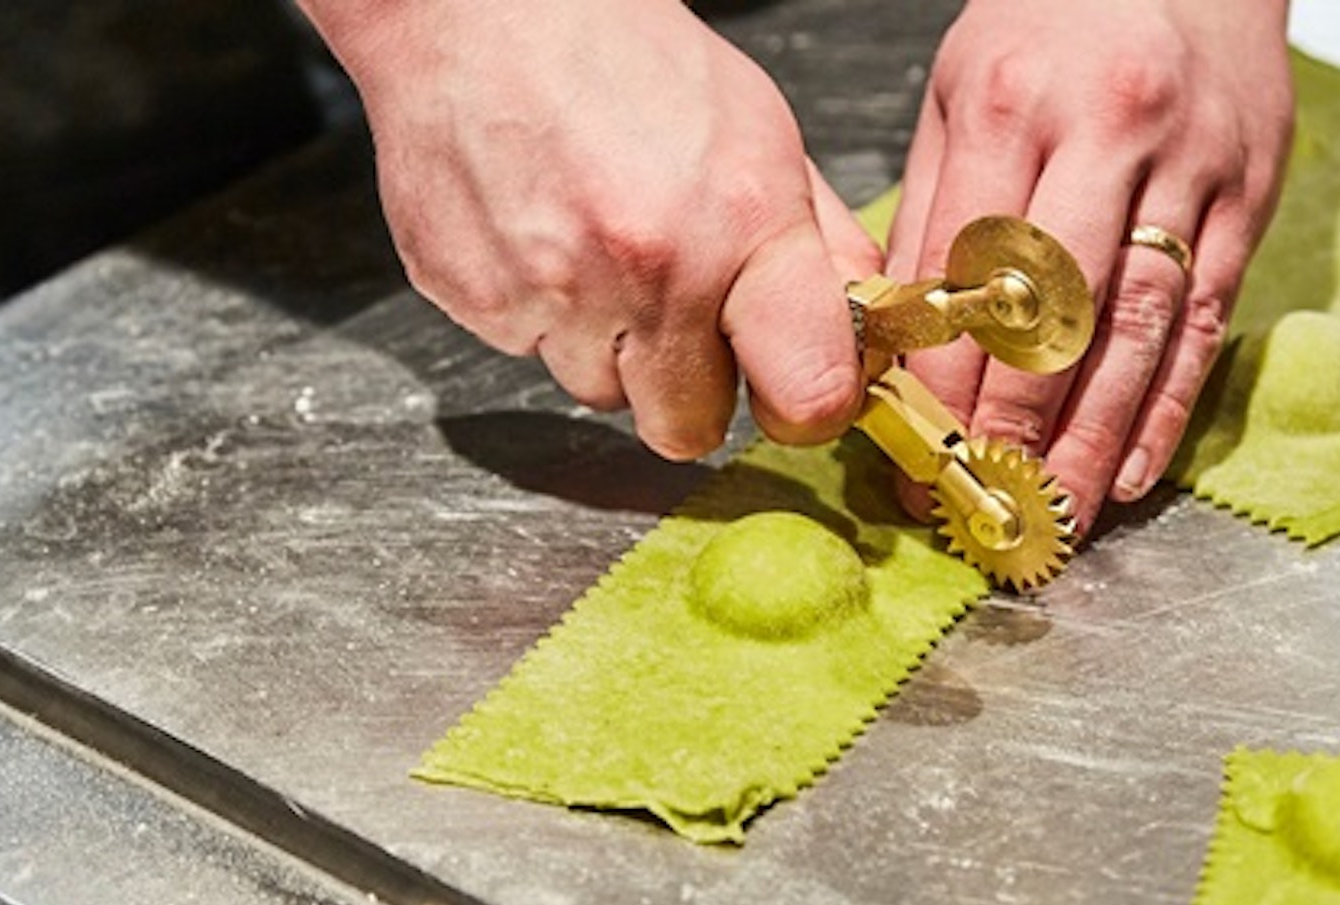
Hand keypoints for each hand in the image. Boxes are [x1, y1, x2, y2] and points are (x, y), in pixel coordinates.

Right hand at [298, 0, 881, 459]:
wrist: (480, 15)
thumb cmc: (623, 59)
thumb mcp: (760, 133)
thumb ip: (819, 246)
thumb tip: (860, 334)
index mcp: (741, 223)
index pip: (807, 394)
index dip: (802, 407)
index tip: (792, 393)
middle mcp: (650, 269)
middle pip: (688, 428)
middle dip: (686, 386)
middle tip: (674, 313)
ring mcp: (555, 294)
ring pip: (602, 395)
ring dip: (607, 348)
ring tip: (595, 251)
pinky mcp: (479, 302)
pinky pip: (529, 356)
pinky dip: (541, 316)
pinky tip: (542, 238)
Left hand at [886, 0, 1293, 532]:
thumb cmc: (1048, 28)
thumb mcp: (953, 93)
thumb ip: (926, 213)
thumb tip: (892, 339)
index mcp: (1006, 106)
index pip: (966, 276)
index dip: (943, 384)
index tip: (916, 460)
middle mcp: (1104, 136)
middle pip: (1053, 313)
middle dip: (1013, 428)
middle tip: (983, 506)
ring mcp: (1188, 167)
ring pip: (1135, 329)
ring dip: (1093, 438)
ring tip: (1055, 515)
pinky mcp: (1248, 196)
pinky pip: (1205, 320)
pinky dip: (1166, 404)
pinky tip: (1130, 468)